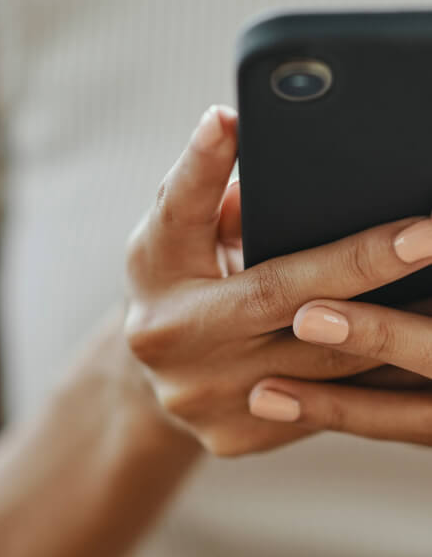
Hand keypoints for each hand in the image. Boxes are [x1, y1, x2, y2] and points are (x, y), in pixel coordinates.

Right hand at [124, 105, 431, 455]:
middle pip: (278, 297)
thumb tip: (238, 130)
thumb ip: (202, 186)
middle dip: (363, 265)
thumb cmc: (175, 279)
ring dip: (389, 327)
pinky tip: (413, 352)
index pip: (182, 211)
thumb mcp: (174, 228)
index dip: (209, 166)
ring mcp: (204, 395)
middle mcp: (169, 337)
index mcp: (152, 270)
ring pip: (319, 364)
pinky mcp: (237, 435)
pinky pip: (324, 406)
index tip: (238, 120)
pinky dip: (376, 377)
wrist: (152, 374)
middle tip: (430, 235)